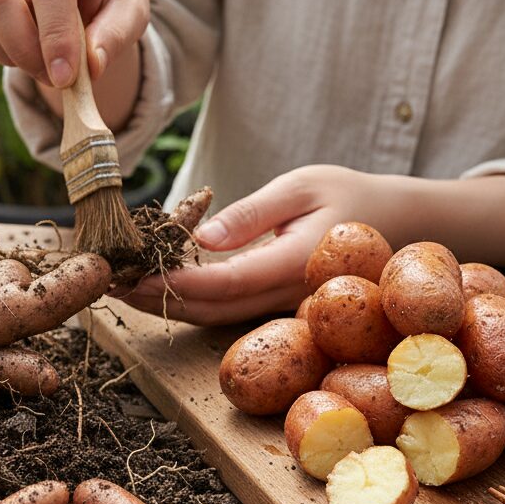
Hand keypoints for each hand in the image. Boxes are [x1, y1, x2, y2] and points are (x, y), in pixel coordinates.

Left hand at [115, 165, 504, 325]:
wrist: (402, 226)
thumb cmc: (353, 195)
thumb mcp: (303, 187)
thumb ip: (252, 213)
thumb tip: (201, 239)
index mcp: (291, 265)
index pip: (218, 284)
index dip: (168, 283)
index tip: (125, 275)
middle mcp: (284, 298)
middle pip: (206, 309)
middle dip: (151, 298)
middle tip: (102, 282)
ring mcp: (281, 308)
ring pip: (213, 316)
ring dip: (163, 303)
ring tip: (117, 283)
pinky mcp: (276, 305)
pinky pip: (227, 310)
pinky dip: (189, 299)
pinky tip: (158, 282)